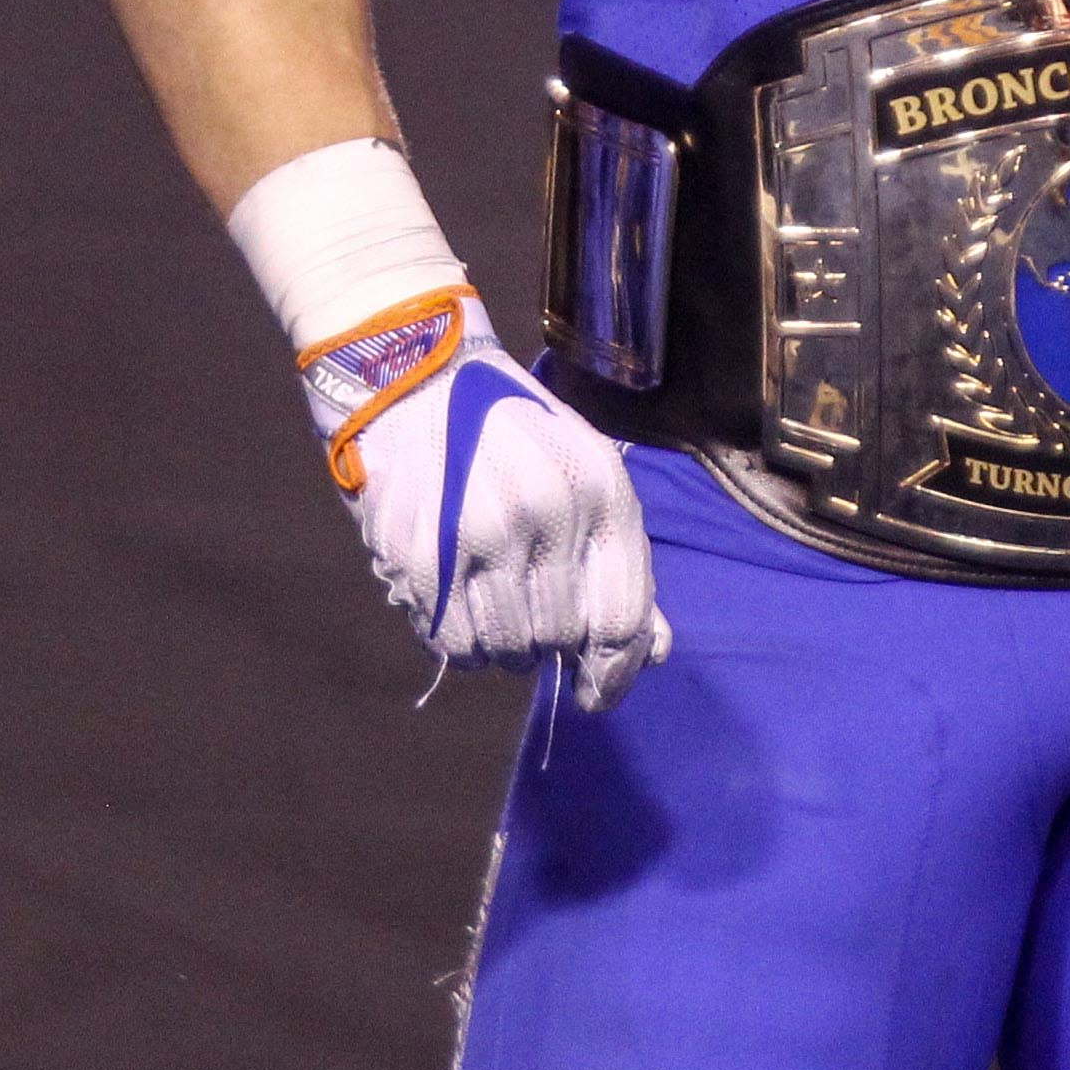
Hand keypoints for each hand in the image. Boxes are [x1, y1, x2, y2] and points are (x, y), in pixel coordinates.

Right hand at [299, 289, 669, 703]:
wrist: (416, 377)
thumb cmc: (513, 434)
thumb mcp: (584, 475)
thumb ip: (620, 564)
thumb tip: (653, 652)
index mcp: (602, 489)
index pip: (622, 617)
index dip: (614, 672)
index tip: (597, 693)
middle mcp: (548, 511)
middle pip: (561, 638)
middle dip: (550, 645)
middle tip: (530, 614)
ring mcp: (482, 533)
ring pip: (508, 648)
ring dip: (505, 645)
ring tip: (493, 602)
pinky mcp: (424, 553)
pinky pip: (453, 642)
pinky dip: (460, 640)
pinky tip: (459, 604)